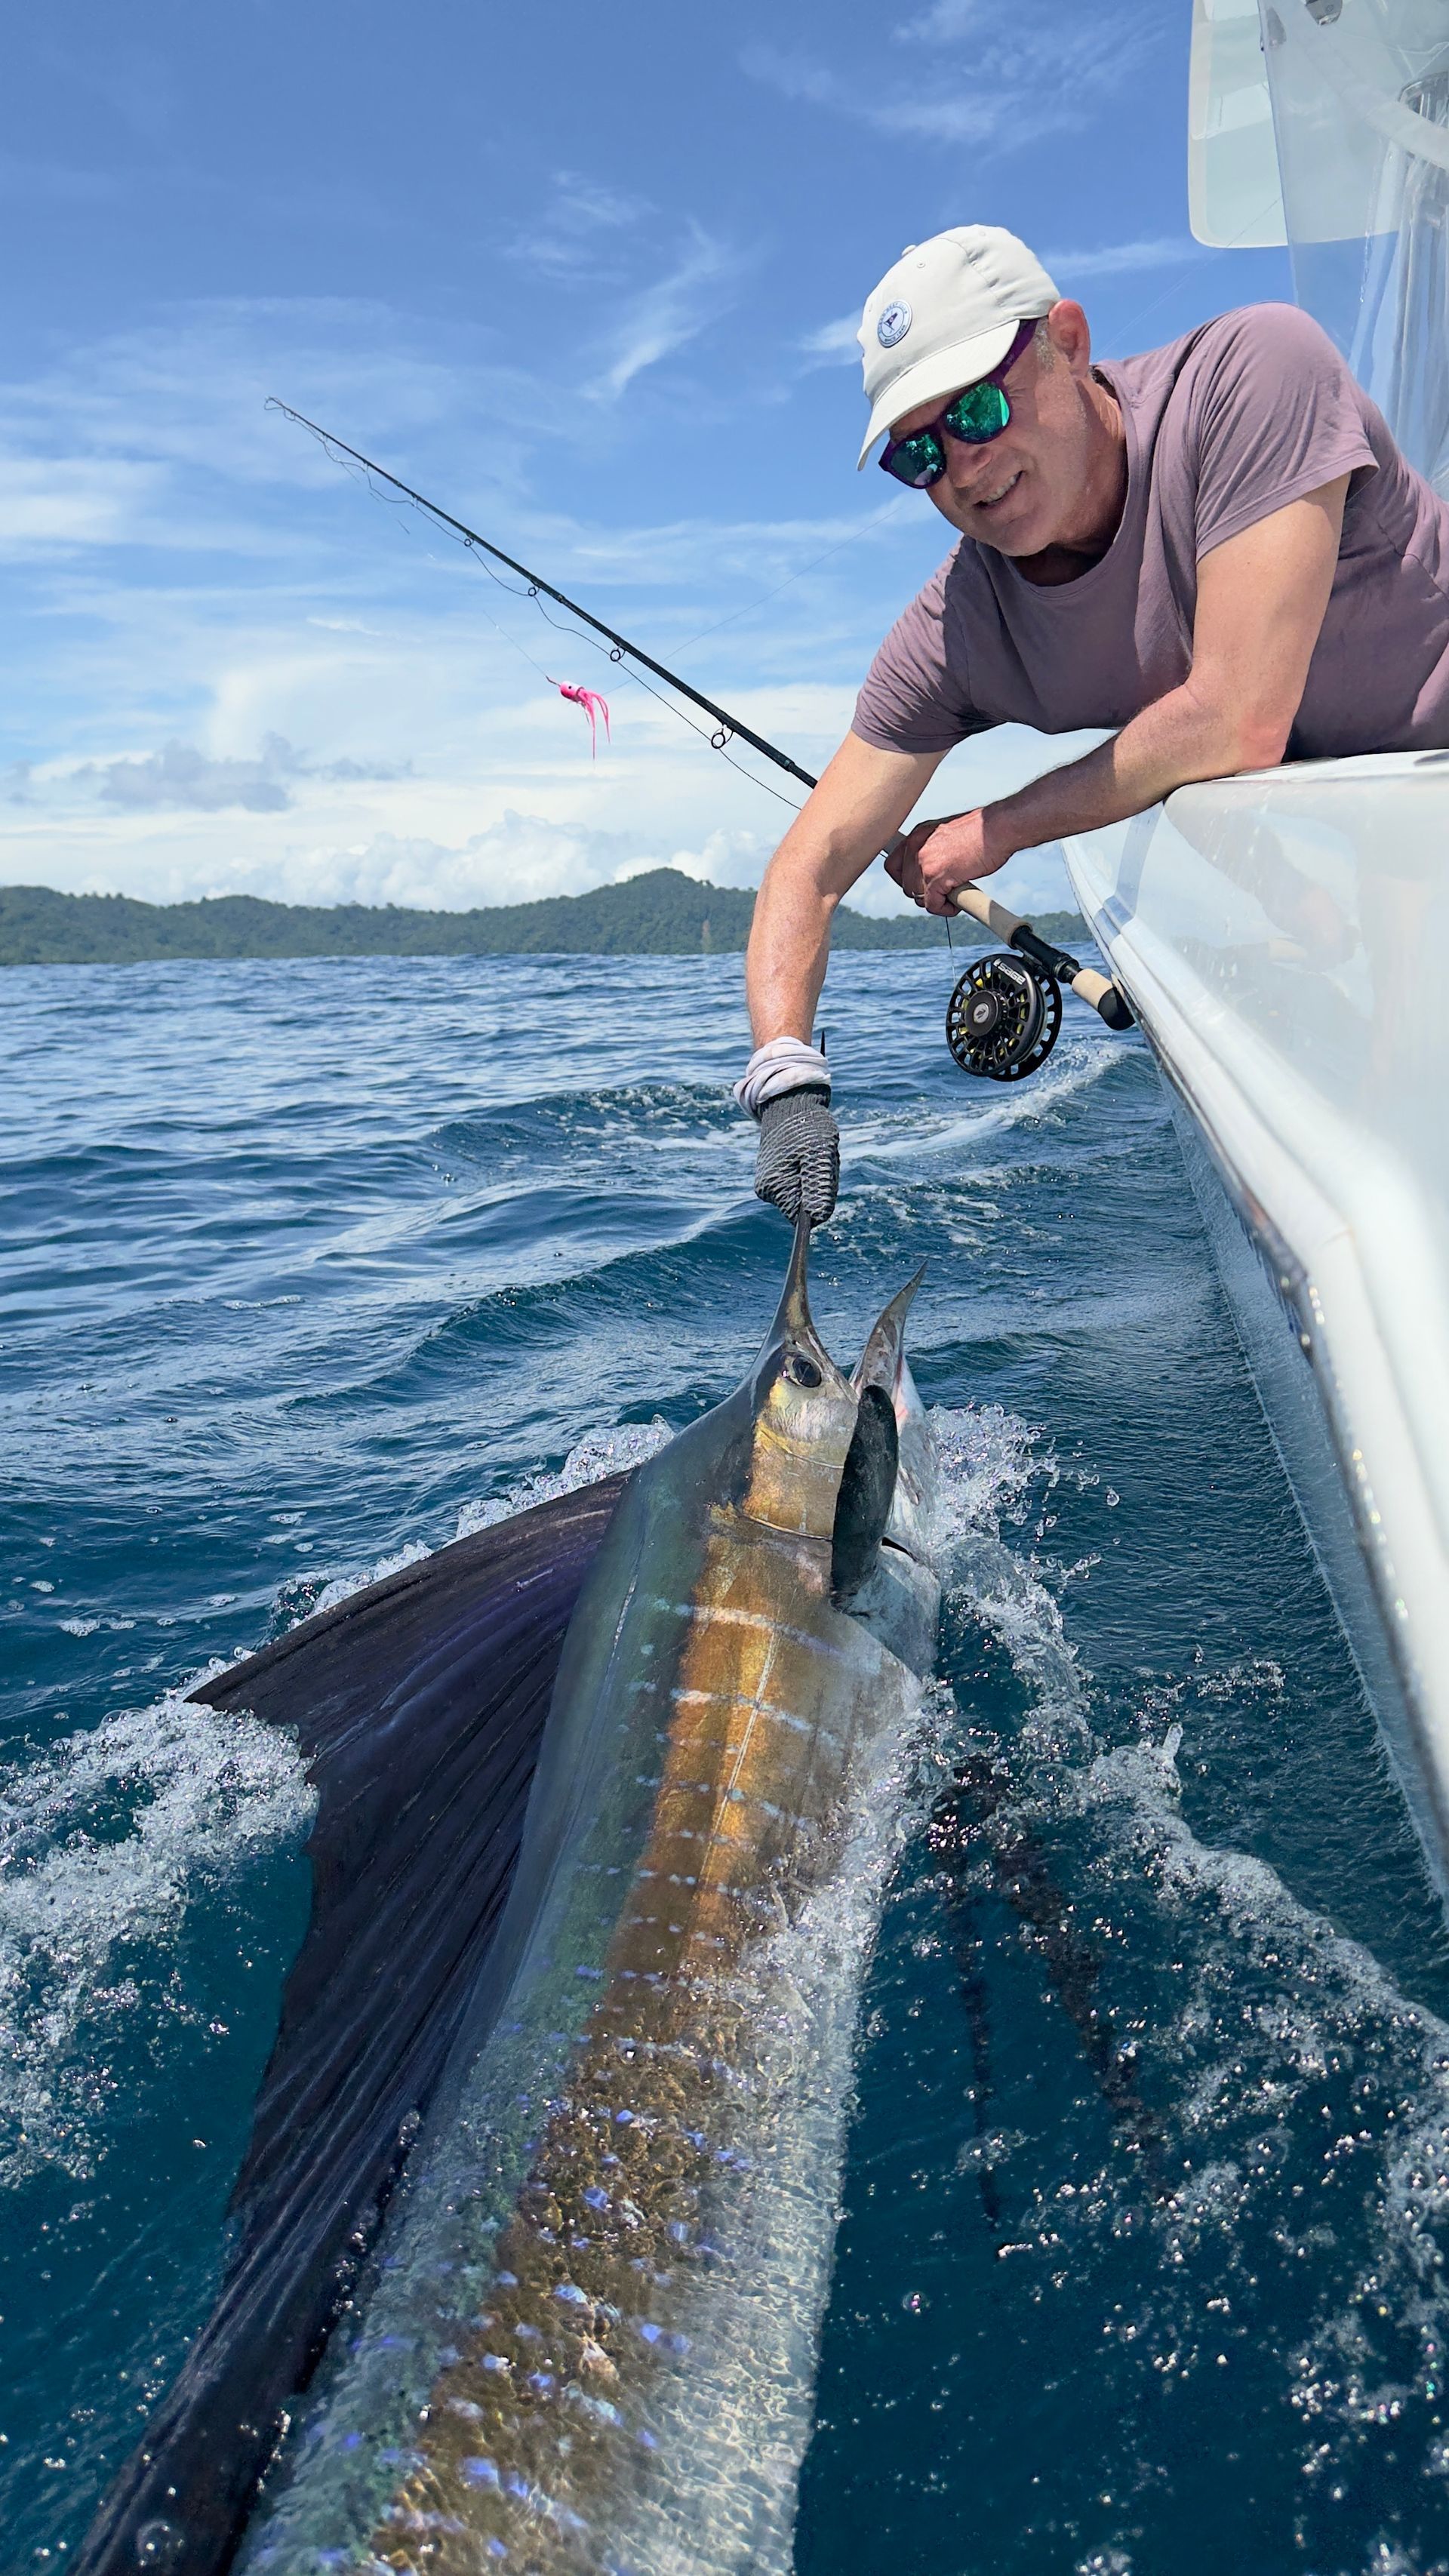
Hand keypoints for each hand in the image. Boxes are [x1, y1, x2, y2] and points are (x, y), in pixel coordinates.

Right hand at [754, 1088, 838, 1225]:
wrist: (789, 1104)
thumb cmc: (807, 1127)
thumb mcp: (820, 1154)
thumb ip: (818, 1186)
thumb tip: (816, 1218)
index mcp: (776, 1187)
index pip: (803, 1218)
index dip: (819, 1201)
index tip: (822, 1175)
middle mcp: (767, 1190)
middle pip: (804, 1206)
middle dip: (818, 1187)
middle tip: (821, 1160)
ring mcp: (769, 1183)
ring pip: (803, 1194)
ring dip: (816, 1177)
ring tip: (813, 1154)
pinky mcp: (774, 1176)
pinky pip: (799, 1184)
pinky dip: (809, 1171)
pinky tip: (807, 1153)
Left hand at [886, 808, 1005, 914]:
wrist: (998, 827)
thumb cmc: (982, 830)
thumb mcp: (947, 834)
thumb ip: (934, 851)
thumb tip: (931, 872)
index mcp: (917, 835)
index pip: (893, 865)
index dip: (904, 880)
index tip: (918, 886)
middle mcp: (916, 847)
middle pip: (906, 886)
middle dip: (923, 893)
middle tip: (943, 892)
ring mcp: (925, 863)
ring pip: (918, 897)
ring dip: (935, 901)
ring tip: (953, 895)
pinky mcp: (937, 877)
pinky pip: (932, 905)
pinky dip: (945, 909)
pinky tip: (957, 902)